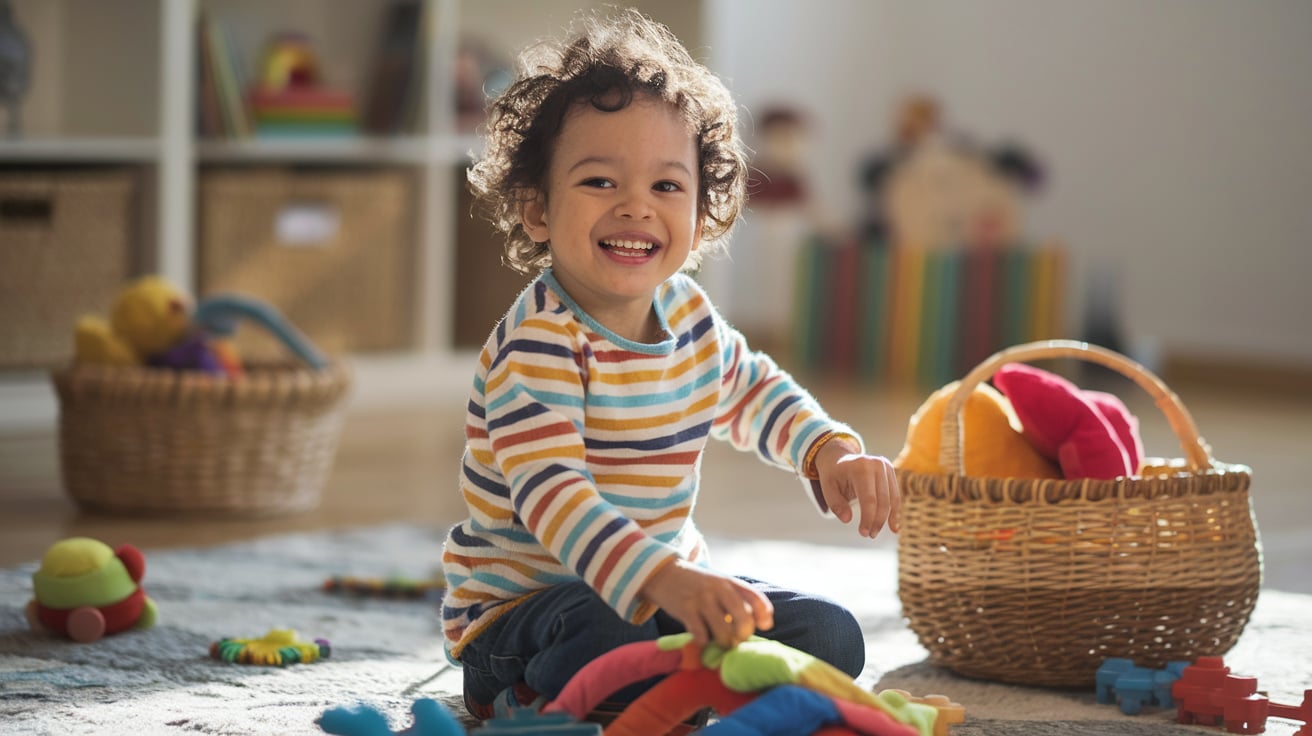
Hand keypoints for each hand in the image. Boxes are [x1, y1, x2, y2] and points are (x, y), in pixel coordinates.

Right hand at [640, 559, 773, 648]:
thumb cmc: (697, 584)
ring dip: (725, 643)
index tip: (765, 626)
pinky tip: (702, 643)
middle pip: (743, 618)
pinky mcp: (685, 610)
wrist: (664, 573)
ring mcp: (702, 599)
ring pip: (723, 631)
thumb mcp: (718, 583)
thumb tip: (757, 623)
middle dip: (744, 635)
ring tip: (720, 644)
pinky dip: (704, 644)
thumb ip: (736, 599)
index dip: (764, 614)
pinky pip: (700, 635)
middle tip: (737, 639)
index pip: (755, 597)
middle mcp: (718, 589)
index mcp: (729, 582)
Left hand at [815, 436, 901, 538]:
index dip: (868, 518)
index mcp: (860, 467)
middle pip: (882, 500)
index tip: (864, 533)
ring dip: (887, 518)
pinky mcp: (890, 470)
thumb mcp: (827, 488)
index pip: (869, 499)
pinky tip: (893, 525)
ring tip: (878, 532)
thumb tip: (847, 519)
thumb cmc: (833, 475)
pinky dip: (894, 510)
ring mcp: (885, 466)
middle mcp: (876, 464)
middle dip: (877, 521)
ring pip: (892, 498)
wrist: (839, 457)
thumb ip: (836, 504)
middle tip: (870, 535)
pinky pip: (895, 494)